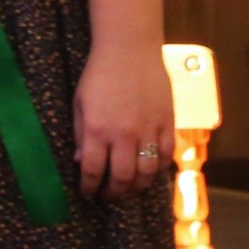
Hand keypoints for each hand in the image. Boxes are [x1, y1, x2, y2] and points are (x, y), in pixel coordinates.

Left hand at [73, 38, 174, 200]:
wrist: (130, 50)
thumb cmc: (99, 75)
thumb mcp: (80, 104)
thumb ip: (81, 135)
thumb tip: (81, 164)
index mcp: (98, 130)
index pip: (93, 171)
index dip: (89, 188)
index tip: (87, 195)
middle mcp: (124, 135)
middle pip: (122, 178)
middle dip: (114, 194)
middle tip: (108, 197)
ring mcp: (149, 131)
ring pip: (147, 174)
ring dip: (137, 188)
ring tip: (128, 190)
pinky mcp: (168, 124)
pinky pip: (166, 157)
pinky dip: (158, 171)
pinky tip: (149, 173)